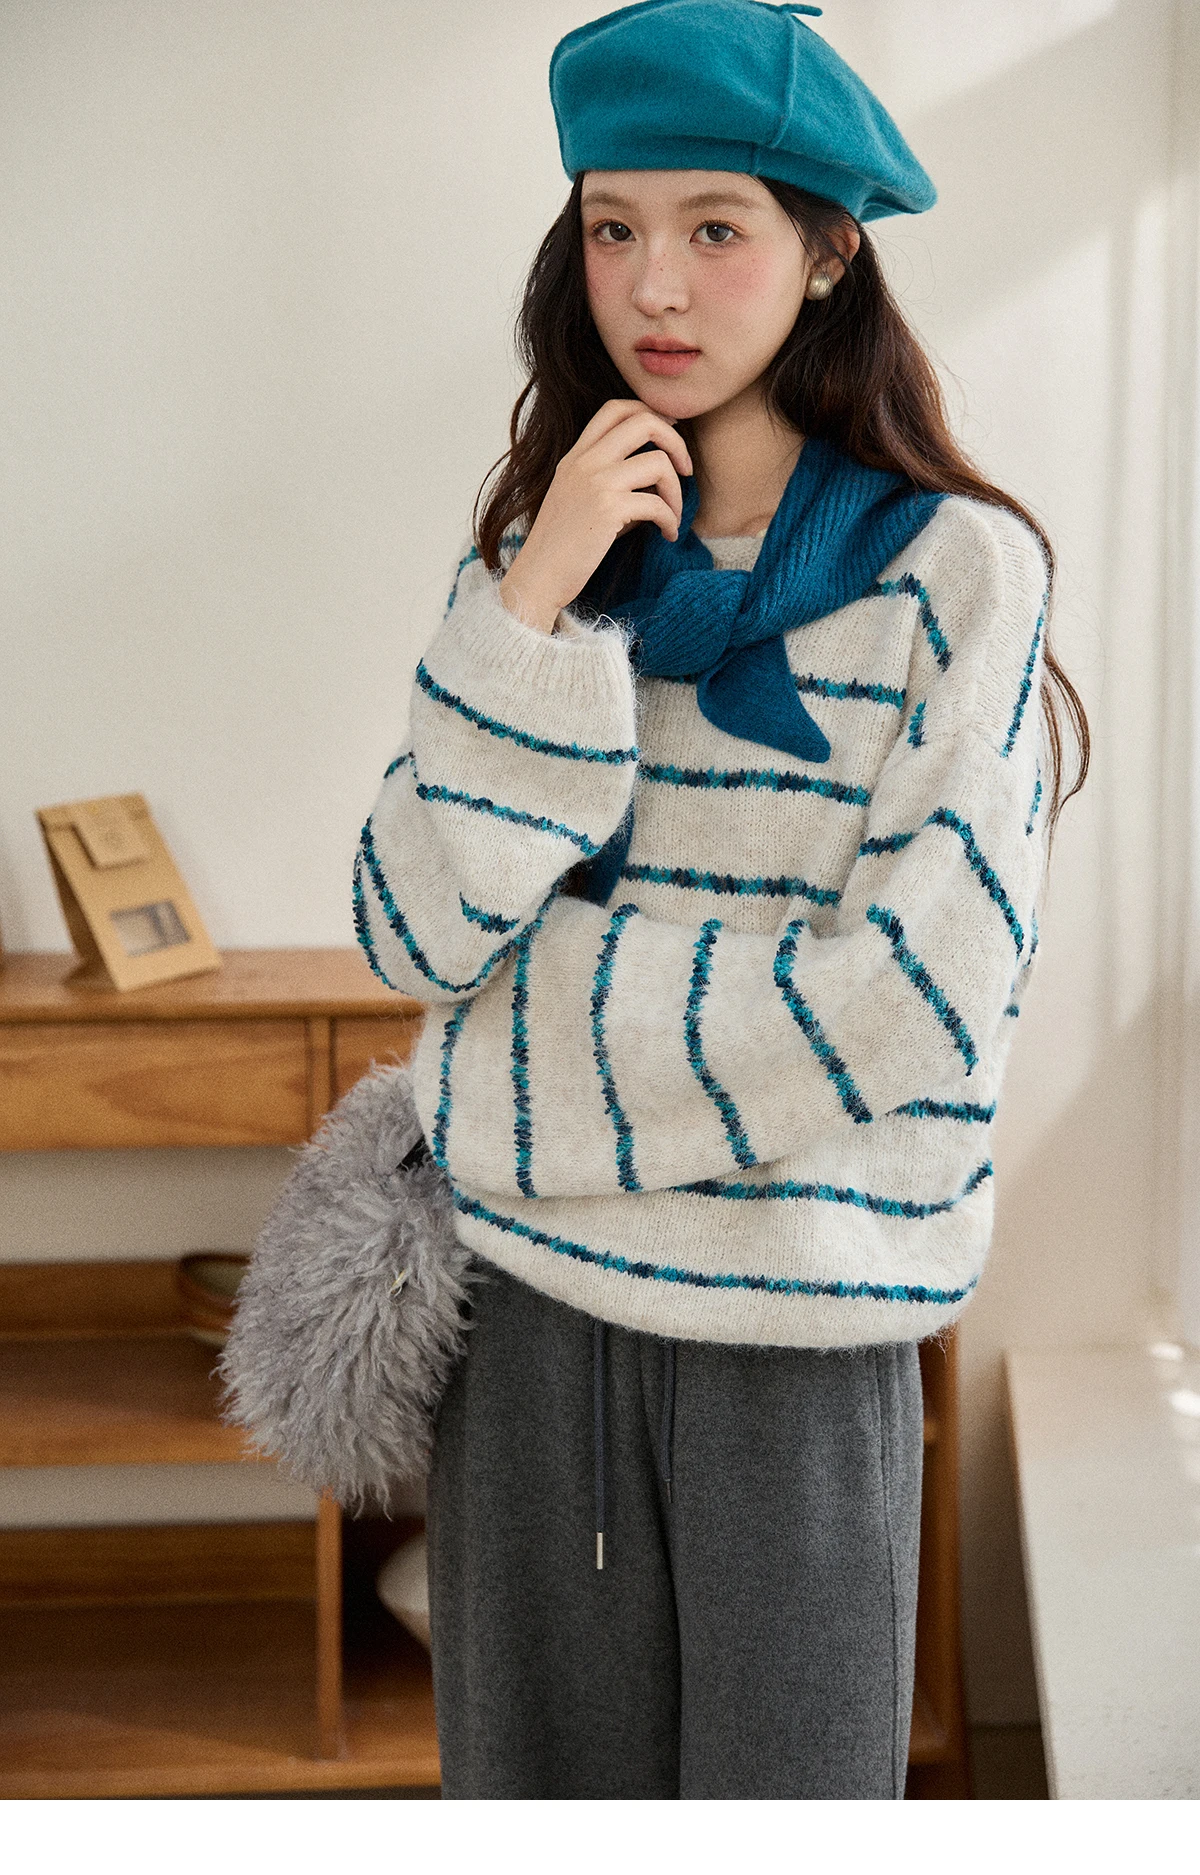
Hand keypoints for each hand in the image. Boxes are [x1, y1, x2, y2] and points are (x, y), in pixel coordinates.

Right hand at [498, 399, 691, 633]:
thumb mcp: (582, 499)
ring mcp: (595, 483)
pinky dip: (671, 520)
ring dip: (677, 491)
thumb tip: (659, 474)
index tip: (668, 437)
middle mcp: (585, 462)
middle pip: (643, 422)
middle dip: (675, 442)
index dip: (650, 414)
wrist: (539, 576)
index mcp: (576, 456)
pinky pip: (657, 504)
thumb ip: (613, 479)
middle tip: (685, 469)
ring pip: (658, 462)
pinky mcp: (608, 510)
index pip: (615, 409)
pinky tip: (668, 534)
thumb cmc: (566, 546)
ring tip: (673, 515)